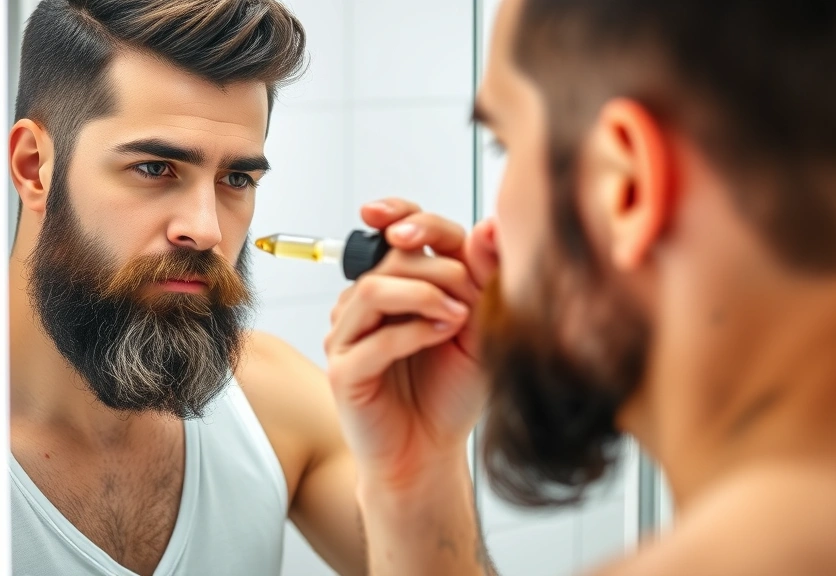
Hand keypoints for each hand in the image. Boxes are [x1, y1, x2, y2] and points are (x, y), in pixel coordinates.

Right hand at [325, 198, 499, 487]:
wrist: (431, 453)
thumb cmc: (450, 393)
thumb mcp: (479, 328)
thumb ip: (483, 278)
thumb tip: (491, 225)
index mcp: (395, 286)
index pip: (396, 233)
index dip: (404, 215)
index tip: (421, 222)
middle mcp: (365, 306)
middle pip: (390, 257)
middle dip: (438, 269)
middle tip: (471, 297)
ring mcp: (348, 337)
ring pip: (373, 290)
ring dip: (424, 295)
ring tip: (458, 318)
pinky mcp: (343, 371)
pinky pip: (374, 339)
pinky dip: (413, 332)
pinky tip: (441, 336)